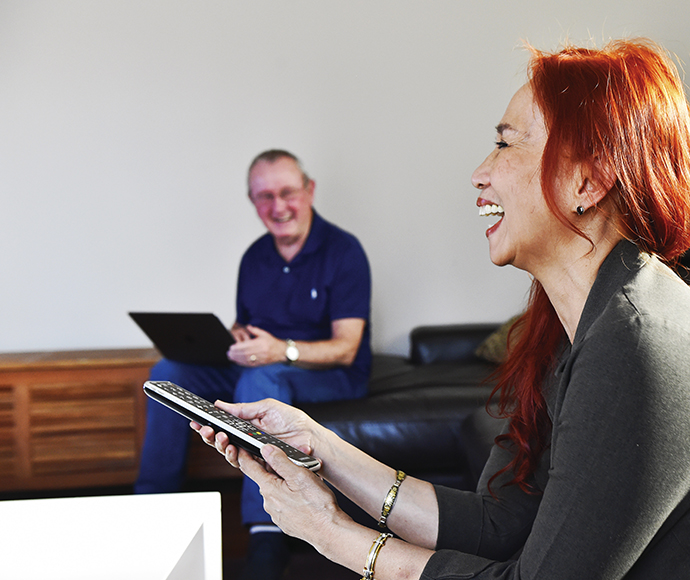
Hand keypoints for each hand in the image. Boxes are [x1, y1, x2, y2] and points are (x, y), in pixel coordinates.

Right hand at [190, 398, 318, 468]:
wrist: (309, 436)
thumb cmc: (292, 420)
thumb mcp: (266, 407)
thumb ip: (242, 409)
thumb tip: (219, 404)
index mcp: (247, 426)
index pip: (223, 426)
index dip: (208, 424)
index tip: (195, 420)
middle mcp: (247, 440)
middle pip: (220, 441)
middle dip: (208, 435)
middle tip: (204, 429)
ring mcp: (252, 452)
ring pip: (227, 453)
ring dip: (218, 445)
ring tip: (218, 436)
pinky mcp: (259, 463)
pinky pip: (241, 463)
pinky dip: (232, 455)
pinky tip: (229, 448)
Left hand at [228, 325, 283, 366]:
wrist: (282, 352)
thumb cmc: (273, 342)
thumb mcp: (265, 334)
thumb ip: (255, 330)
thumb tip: (247, 326)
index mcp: (261, 343)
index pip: (247, 346)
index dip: (238, 347)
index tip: (231, 347)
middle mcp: (260, 351)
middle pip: (245, 353)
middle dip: (235, 353)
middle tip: (228, 352)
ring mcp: (260, 358)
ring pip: (246, 359)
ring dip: (237, 359)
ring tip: (230, 357)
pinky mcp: (260, 363)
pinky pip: (250, 364)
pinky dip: (242, 363)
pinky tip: (237, 362)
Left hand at [240, 444, 346, 543]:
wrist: (329, 531)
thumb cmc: (317, 504)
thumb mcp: (299, 475)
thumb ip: (280, 460)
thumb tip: (265, 449)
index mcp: (269, 488)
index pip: (249, 467)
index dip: (244, 454)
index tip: (242, 446)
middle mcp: (269, 502)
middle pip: (266, 476)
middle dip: (278, 466)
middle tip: (297, 460)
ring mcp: (276, 513)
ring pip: (278, 489)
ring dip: (287, 480)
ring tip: (309, 477)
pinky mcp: (285, 521)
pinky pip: (284, 501)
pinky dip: (292, 493)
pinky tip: (307, 493)